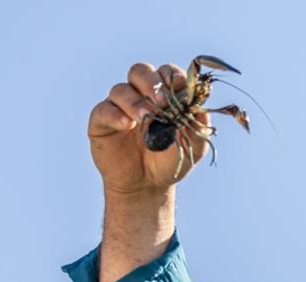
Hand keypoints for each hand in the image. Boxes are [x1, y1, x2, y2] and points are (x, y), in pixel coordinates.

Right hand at [88, 61, 210, 197]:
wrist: (147, 185)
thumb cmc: (169, 161)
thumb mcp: (192, 146)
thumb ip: (199, 126)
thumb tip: (204, 107)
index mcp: (163, 95)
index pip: (165, 73)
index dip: (171, 74)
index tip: (179, 83)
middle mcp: (139, 95)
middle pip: (140, 72)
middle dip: (152, 82)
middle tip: (162, 101)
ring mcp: (119, 106)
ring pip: (121, 89)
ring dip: (135, 101)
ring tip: (146, 118)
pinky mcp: (101, 121)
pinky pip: (104, 110)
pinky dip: (115, 114)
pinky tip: (127, 124)